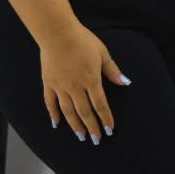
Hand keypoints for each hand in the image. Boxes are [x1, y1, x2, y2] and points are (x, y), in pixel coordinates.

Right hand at [39, 22, 129, 143]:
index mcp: (91, 80)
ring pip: (68, 111)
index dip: (105, 118)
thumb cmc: (83, 40)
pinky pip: (50, 103)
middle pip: (84, 112)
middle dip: (91, 127)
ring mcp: (60, 86)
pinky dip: (53, 114)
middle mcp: (75, 87)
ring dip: (75, 125)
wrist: (58, 33)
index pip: (100, 105)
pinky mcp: (48, 83)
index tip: (109, 130)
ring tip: (80, 136)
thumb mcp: (102, 53)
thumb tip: (125, 82)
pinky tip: (56, 124)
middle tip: (95, 140)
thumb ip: (112, 70)